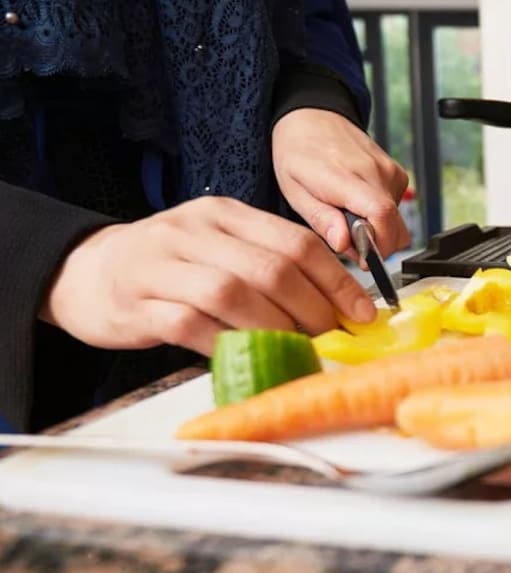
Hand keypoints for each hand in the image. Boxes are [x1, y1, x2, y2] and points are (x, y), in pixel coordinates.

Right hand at [40, 196, 378, 355]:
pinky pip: (189, 325)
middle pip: (271, 268)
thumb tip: (336, 305)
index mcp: (224, 215)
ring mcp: (162, 266)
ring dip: (274, 328)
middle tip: (331, 338)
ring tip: (296, 350)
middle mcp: (194, 232)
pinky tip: (244, 357)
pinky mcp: (137, 304)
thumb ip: (268, 264)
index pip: (296, 242)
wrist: (85, 272)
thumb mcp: (219, 247)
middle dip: (313, 309)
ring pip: (232, 294)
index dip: (338, 281)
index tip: (363, 312)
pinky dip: (224, 344)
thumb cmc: (169, 266)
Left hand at [272, 108, 410, 262]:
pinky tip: (358, 204)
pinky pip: (397, 208)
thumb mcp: (294, 190)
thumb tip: (344, 244)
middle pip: (396, 227)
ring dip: (378, 230)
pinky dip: (381, 216)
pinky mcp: (396, 173)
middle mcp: (375, 172)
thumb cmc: (298, 151)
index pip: (382, 216)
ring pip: (398, 222)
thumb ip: (321, 220)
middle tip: (349, 240)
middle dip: (377, 246)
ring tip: (349, 217)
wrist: (312, 117)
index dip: (378, 246)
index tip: (363, 258)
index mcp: (346, 176)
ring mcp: (389, 171)